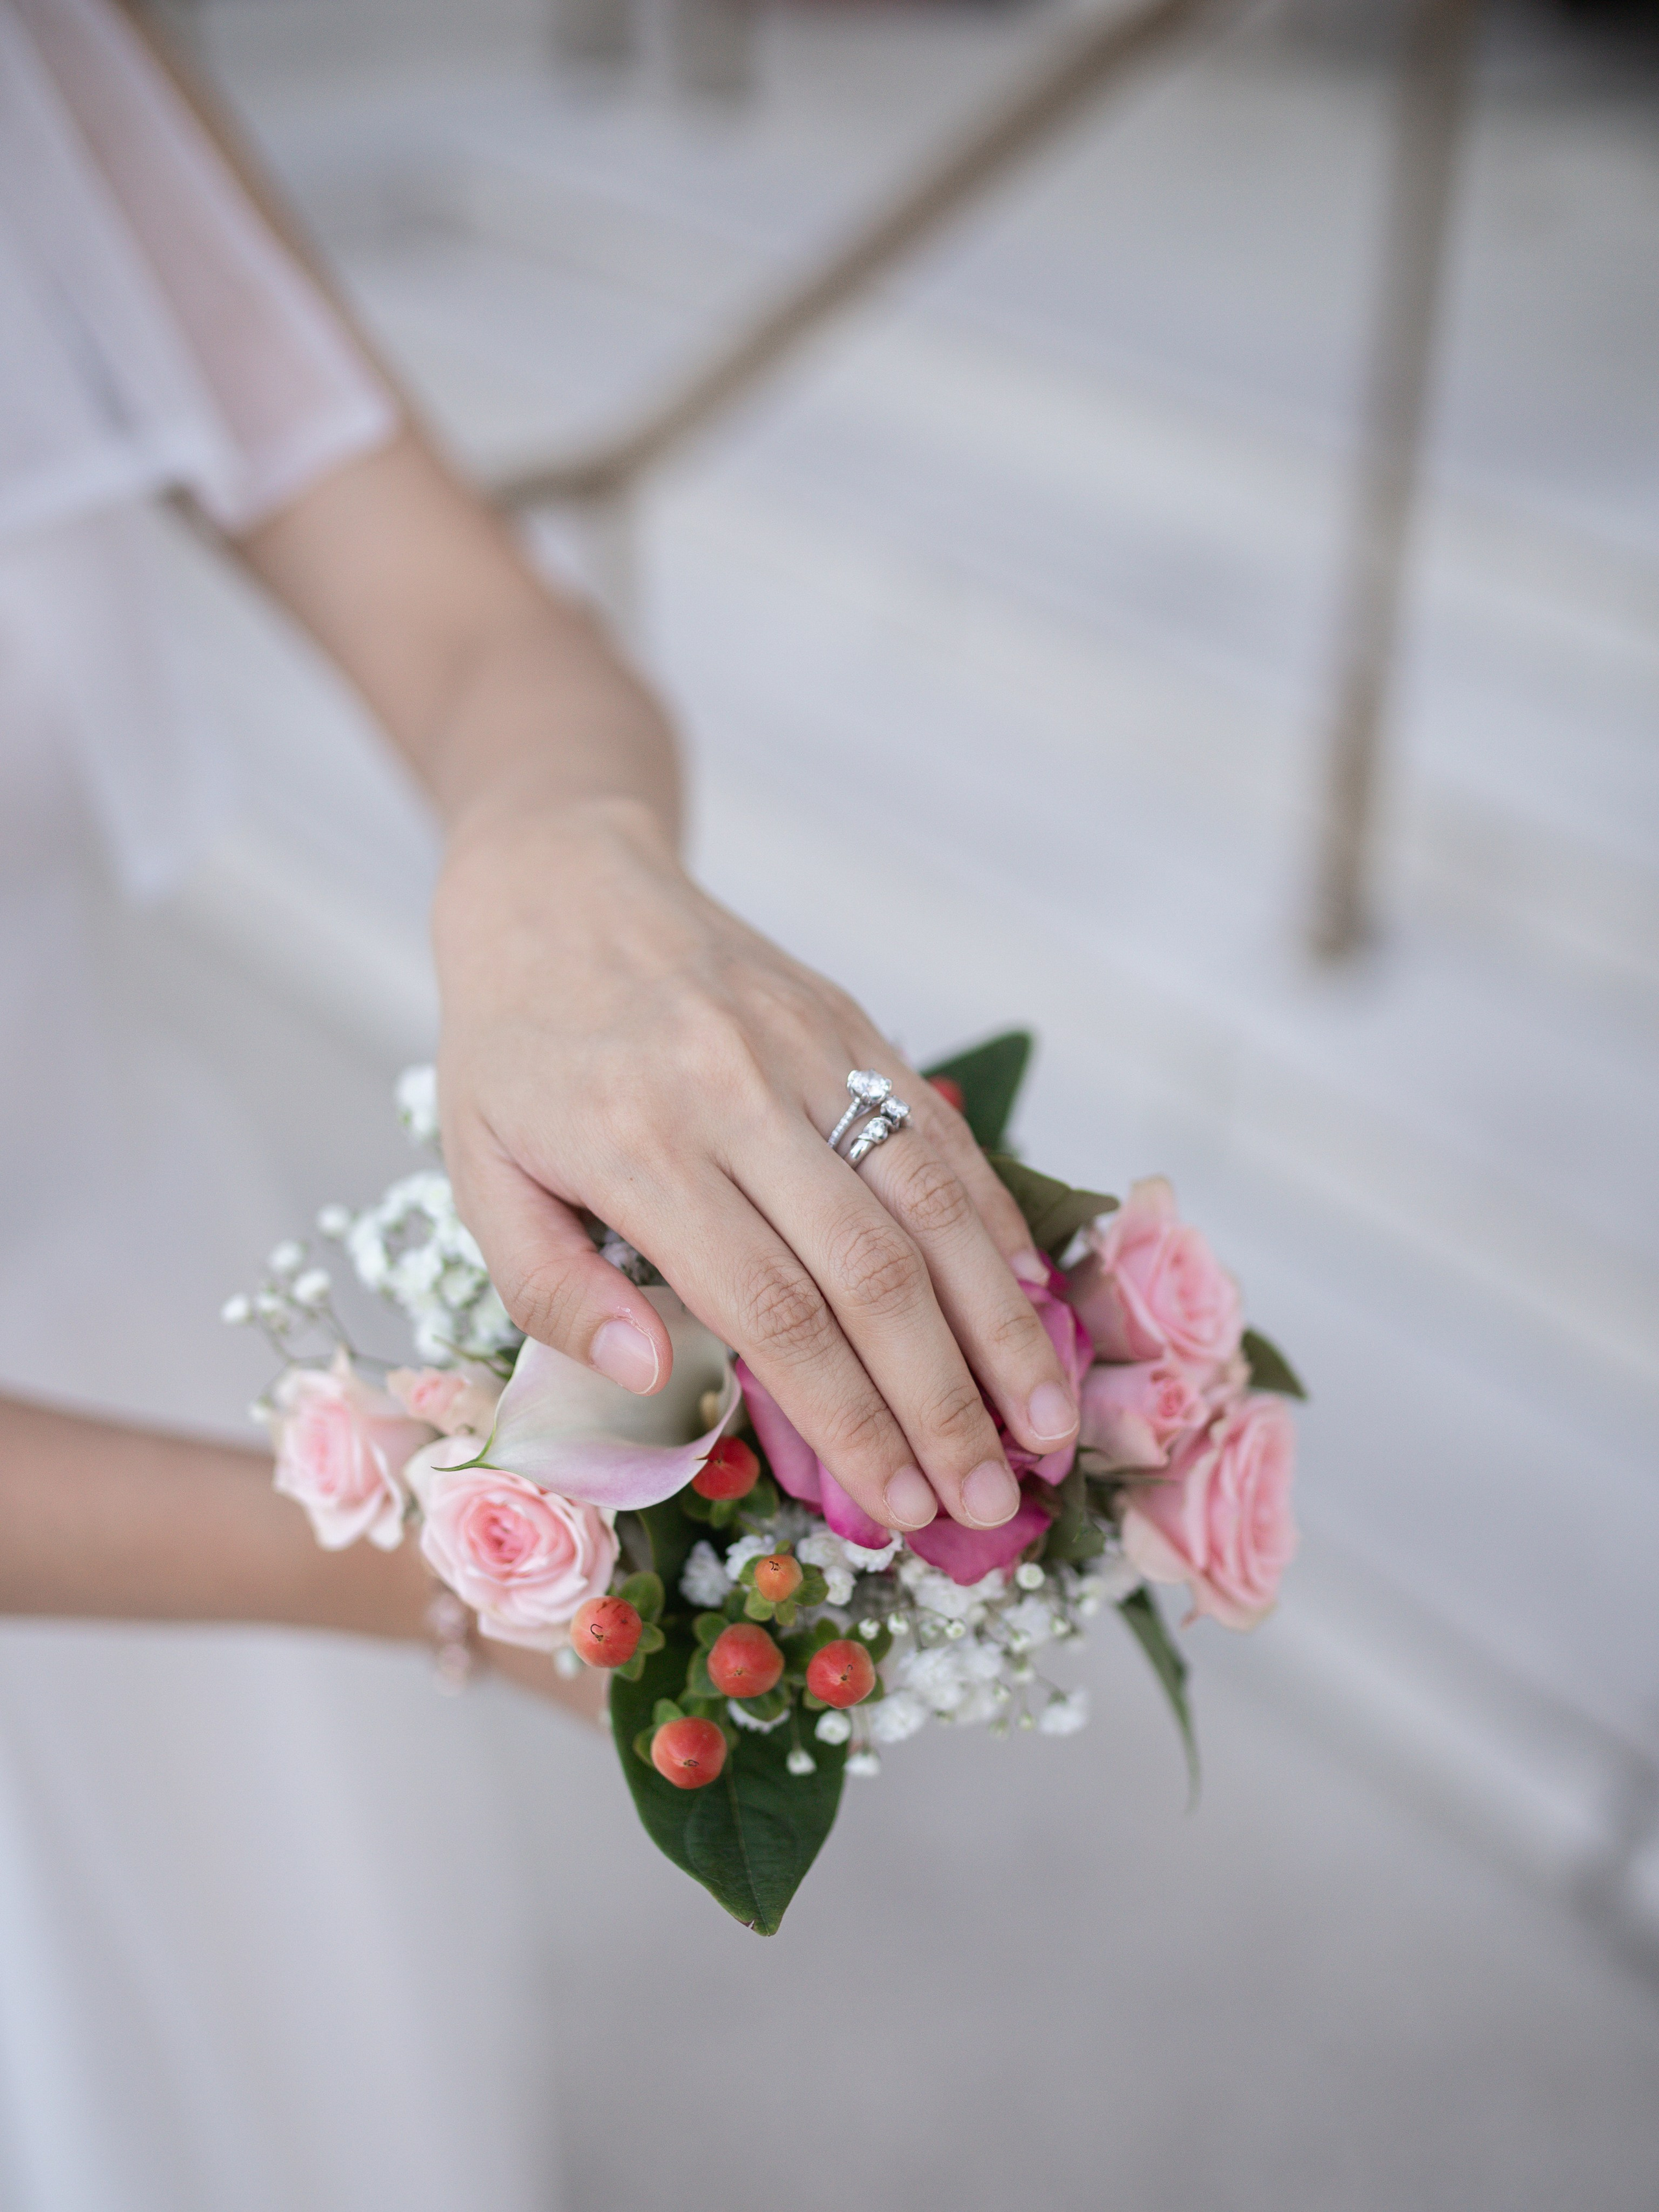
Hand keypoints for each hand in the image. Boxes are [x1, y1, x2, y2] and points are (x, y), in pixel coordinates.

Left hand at [433, 798, 1078, 1535]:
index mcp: (638, 1149)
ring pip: (931, 1200)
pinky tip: (1034, 1297)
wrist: (558, 882)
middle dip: (943, 1401)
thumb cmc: (513, 1052)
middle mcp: (738, 1095)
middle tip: (994, 1500)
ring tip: (1048, 1422)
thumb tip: (651, 1376)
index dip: (850, 1419)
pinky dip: (995, 1218)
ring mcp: (807, 1049)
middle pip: (871, 1272)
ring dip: (1002, 1321)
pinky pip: (938, 1130)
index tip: (902, 1508)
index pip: (772, 1312)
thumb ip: (552, 1287)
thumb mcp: (480, 1173)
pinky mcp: (848, 1020)